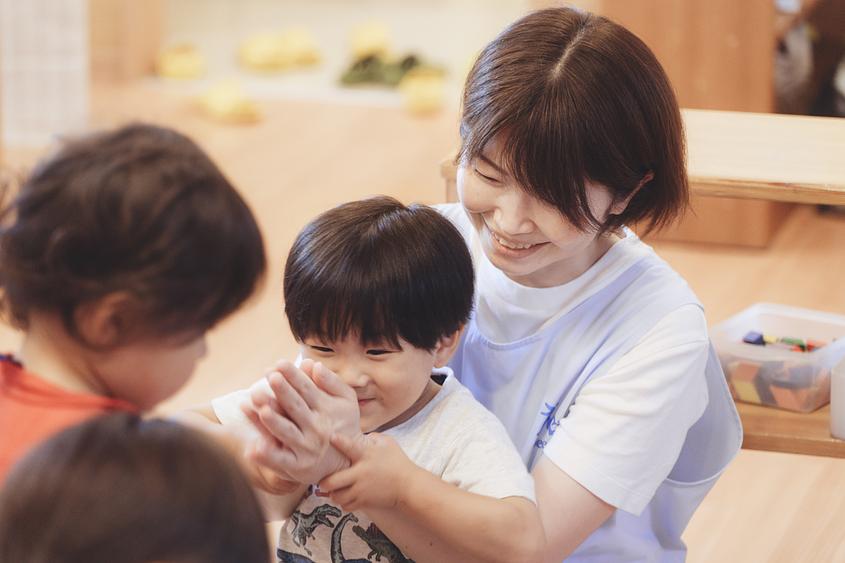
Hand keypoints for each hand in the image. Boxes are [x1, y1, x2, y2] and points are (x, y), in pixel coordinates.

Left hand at [243, 359, 360, 483]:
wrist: (346, 461)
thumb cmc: (342, 422)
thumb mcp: (345, 399)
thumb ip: (331, 381)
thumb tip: (314, 364)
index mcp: (326, 408)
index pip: (307, 389)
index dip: (293, 376)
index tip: (279, 364)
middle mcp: (316, 427)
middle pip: (296, 407)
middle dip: (284, 392)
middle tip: (272, 377)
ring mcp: (306, 447)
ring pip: (287, 432)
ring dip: (274, 421)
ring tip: (263, 409)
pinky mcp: (297, 466)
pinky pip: (280, 459)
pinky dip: (267, 455)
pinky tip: (253, 448)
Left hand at [318, 432, 420, 511]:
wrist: (408, 486)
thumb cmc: (398, 462)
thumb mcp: (388, 443)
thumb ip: (373, 437)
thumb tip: (361, 436)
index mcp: (366, 455)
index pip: (349, 447)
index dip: (338, 441)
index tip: (331, 438)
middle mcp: (361, 474)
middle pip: (333, 482)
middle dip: (324, 482)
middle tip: (323, 480)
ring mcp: (361, 490)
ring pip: (336, 497)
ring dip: (333, 493)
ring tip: (334, 489)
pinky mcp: (364, 502)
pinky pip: (346, 506)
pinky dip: (343, 502)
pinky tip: (345, 496)